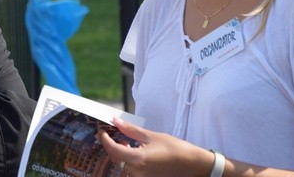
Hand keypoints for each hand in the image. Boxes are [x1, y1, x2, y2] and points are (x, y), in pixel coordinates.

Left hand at [97, 117, 212, 176]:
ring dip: (119, 152)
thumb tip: (116, 122)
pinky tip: (131, 150)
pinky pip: (130, 169)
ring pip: (122, 164)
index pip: (113, 150)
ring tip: (124, 141)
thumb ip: (131, 130)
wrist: (192, 165)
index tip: (101, 130)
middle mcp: (137, 172)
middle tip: (110, 132)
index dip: (104, 139)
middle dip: (111, 145)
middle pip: (116, 158)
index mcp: (138, 160)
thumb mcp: (151, 136)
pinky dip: (127, 159)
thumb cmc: (174, 148)